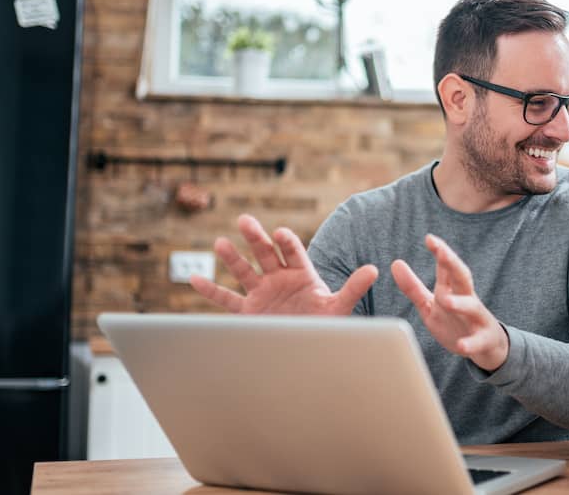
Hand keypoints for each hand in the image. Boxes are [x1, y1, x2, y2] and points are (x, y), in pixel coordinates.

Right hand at [189, 214, 377, 315]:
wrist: (310, 347)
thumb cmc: (325, 324)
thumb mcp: (339, 306)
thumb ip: (353, 287)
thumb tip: (374, 269)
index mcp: (302, 273)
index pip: (294, 252)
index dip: (287, 243)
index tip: (280, 233)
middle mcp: (279, 278)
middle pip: (265, 254)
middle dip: (255, 238)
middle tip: (245, 220)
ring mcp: (261, 293)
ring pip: (244, 271)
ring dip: (232, 257)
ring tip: (220, 242)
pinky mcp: (248, 311)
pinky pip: (226, 300)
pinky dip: (210, 290)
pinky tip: (194, 277)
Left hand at [390, 234, 508, 370]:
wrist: (487, 346)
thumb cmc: (454, 320)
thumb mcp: (430, 304)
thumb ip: (413, 286)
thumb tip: (395, 263)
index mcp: (452, 289)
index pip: (447, 267)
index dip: (440, 252)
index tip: (429, 238)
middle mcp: (467, 299)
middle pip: (462, 277)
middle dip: (453, 264)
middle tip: (442, 252)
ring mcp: (476, 319)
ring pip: (471, 307)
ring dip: (460, 303)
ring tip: (446, 300)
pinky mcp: (482, 340)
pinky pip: (477, 342)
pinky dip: (470, 344)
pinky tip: (461, 346)